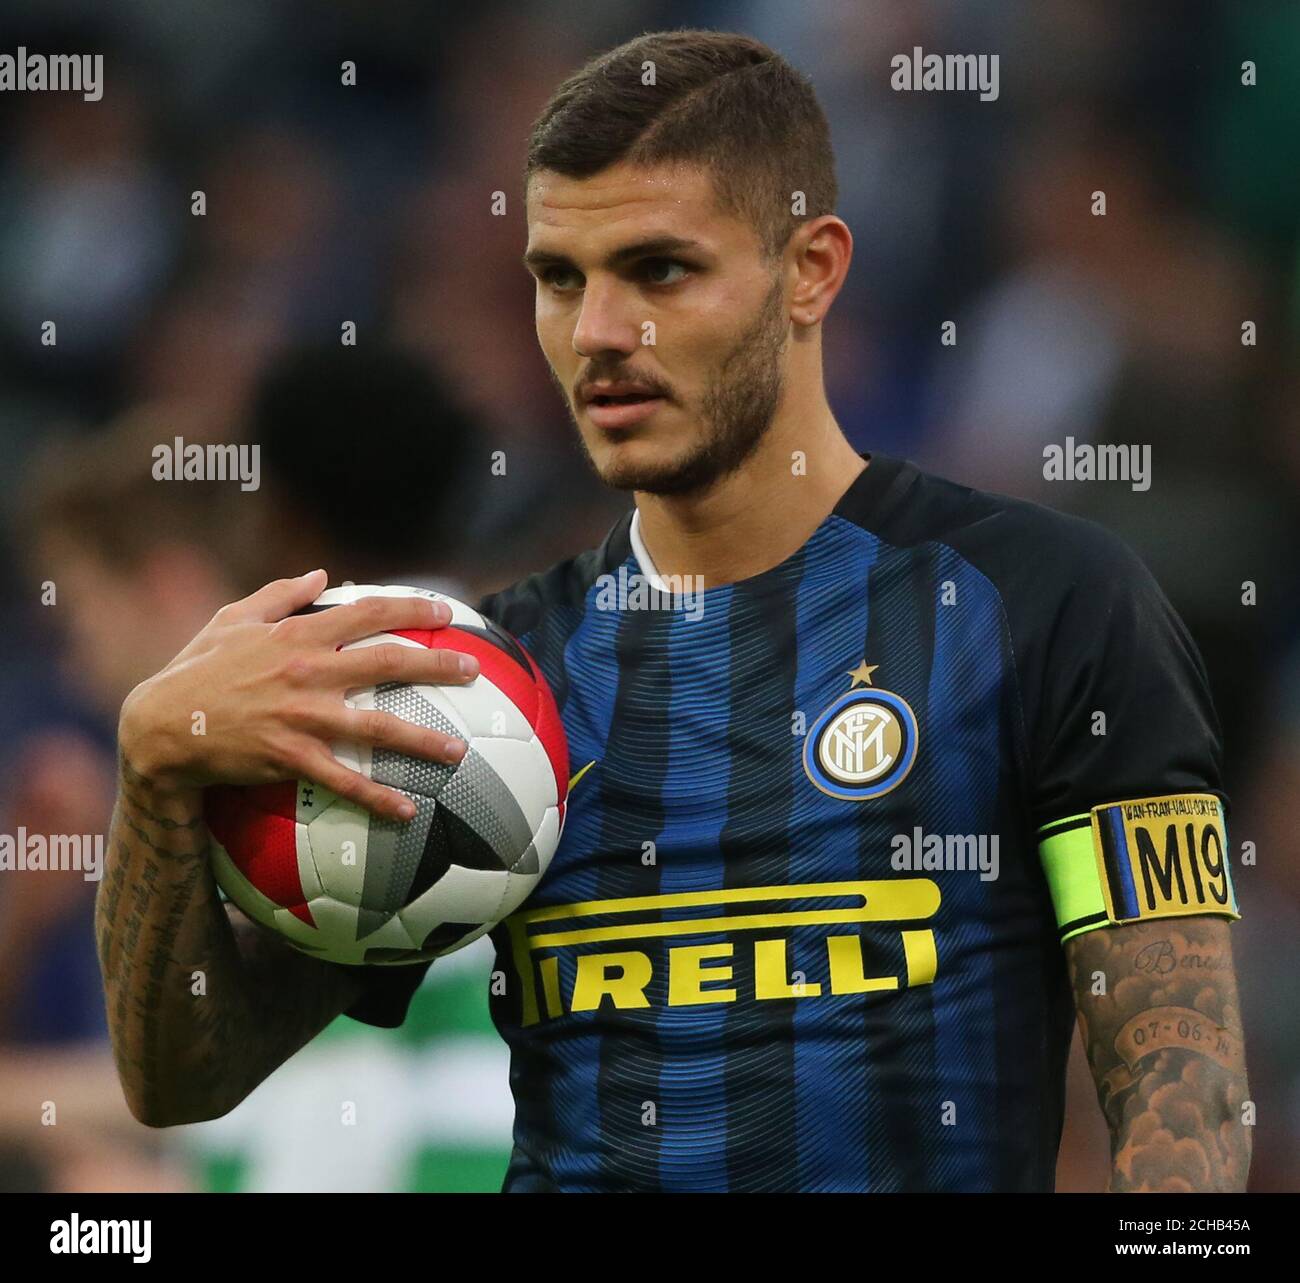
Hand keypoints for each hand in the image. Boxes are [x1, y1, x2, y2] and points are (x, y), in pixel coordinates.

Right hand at [118, 569, 476, 819]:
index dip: (412, 610)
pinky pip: (344, 781)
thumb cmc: (198, 668)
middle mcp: (309, 671)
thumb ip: (281, 593)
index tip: (447, 615)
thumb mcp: (233, 618)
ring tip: (459, 752)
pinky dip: (377, 799)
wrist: (161, 726)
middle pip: (388, 662)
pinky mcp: (291, 757)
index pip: (368, 613)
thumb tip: (324, 573)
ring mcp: (303, 716)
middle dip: (438, 666)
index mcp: (298, 634)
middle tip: (475, 671)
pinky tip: (407, 812)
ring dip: (423, 741)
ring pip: (377, 727)